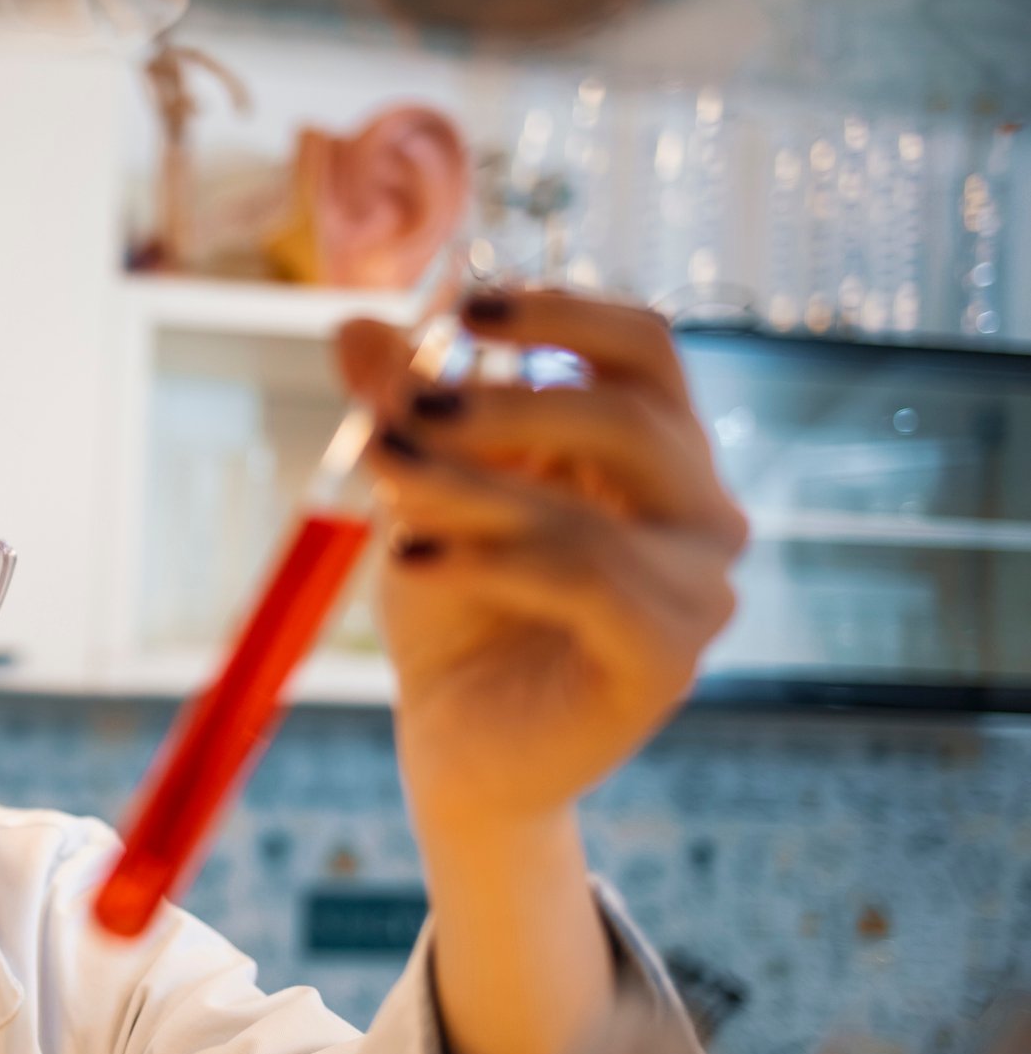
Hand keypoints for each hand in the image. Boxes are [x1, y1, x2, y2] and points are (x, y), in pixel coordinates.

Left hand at [338, 289, 748, 841]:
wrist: (457, 745)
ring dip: (469, 486)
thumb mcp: (418, 495)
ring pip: (590, 509)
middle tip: (400, 412)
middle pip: (630, 415)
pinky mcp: (665, 662)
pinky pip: (581, 583)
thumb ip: (402, 414)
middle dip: (503, 405)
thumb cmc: (455, 611)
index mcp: (657, 454)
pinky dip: (484, 560)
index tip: (461, 307)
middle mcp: (699, 514)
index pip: (645, 348)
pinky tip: (407, 558)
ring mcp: (696, 592)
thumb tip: (354, 329)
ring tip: (382, 480)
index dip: (562, 314)